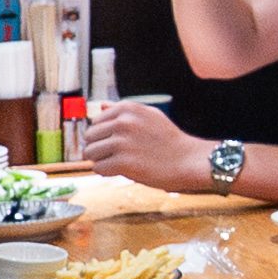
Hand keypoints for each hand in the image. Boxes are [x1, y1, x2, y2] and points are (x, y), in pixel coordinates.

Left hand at [76, 100, 211, 189]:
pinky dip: (107, 172)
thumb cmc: (169, 140)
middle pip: (89, 137)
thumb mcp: (150, 116)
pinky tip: (121, 171)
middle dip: (98, 148)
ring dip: (101, 160)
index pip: (95, 122)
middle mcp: (123, 122)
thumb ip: (124, 111)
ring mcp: (122, 142)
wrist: (187, 160)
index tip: (116, 143)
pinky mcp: (123, 162)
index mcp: (128, 108)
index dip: (103, 136)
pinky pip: (99, 168)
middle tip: (115, 155)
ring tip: (118, 163)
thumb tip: (101, 106)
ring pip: (90, 153)